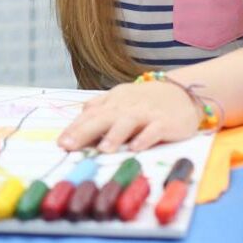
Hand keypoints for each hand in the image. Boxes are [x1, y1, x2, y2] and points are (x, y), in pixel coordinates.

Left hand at [57, 76, 199, 151]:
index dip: (74, 128)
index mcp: (114, 101)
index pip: (90, 114)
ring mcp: (147, 113)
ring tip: (102, 150)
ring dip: (115, 135)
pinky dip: (145, 138)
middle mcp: (127, 106)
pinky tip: (136, 148)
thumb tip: (80, 114)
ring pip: (128, 122)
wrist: (182, 92)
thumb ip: (101, 106)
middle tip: (69, 146)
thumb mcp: (121, 99)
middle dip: (84, 132)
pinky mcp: (165, 122)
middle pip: (103, 117)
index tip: (60, 142)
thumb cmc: (146, 100)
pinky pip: (154, 130)